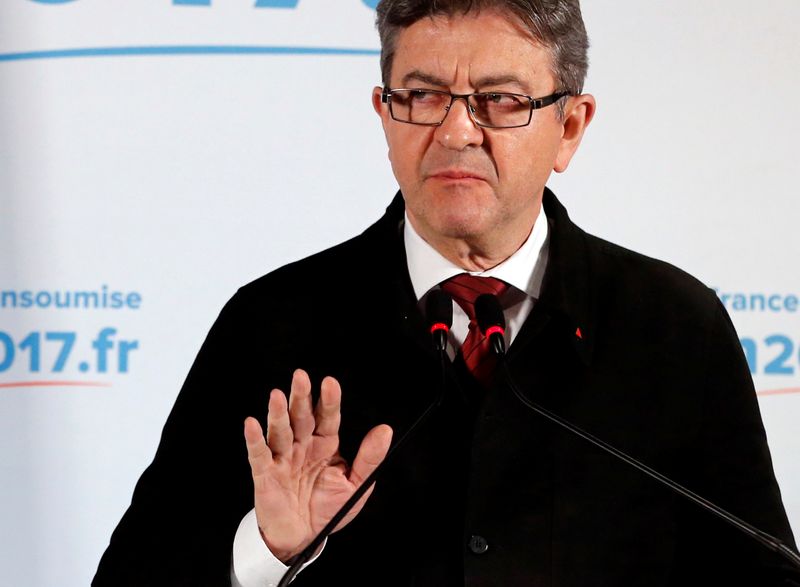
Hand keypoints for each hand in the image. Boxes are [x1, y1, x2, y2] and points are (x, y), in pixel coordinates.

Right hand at [243, 369, 392, 561]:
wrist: (303, 538)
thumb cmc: (327, 509)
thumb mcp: (356, 485)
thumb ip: (370, 458)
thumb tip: (385, 431)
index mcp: (325, 445)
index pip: (327, 417)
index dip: (328, 400)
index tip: (330, 383)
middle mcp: (303, 446)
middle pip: (301, 417)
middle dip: (300, 396)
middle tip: (301, 376)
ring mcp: (283, 458)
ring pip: (279, 431)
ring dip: (277, 414)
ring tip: (277, 396)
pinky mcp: (265, 474)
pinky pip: (258, 454)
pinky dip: (254, 440)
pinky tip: (252, 424)